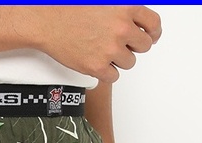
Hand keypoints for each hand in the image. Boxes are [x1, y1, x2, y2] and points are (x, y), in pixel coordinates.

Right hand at [26, 5, 161, 82]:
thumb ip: (122, 9)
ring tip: (102, 49)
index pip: (153, 24)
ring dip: (119, 59)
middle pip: (143, 46)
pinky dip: (107, 71)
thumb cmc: (71, 8)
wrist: (47, 21)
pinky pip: (114, 76)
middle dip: (134, 46)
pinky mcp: (97, 67)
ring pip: (129, 62)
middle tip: (121, 43)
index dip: (153, 32)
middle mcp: (121, 28)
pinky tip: (96, 60)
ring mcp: (110, 49)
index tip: (151, 36)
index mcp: (125, 7)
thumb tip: (137, 20)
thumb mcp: (103, 1)